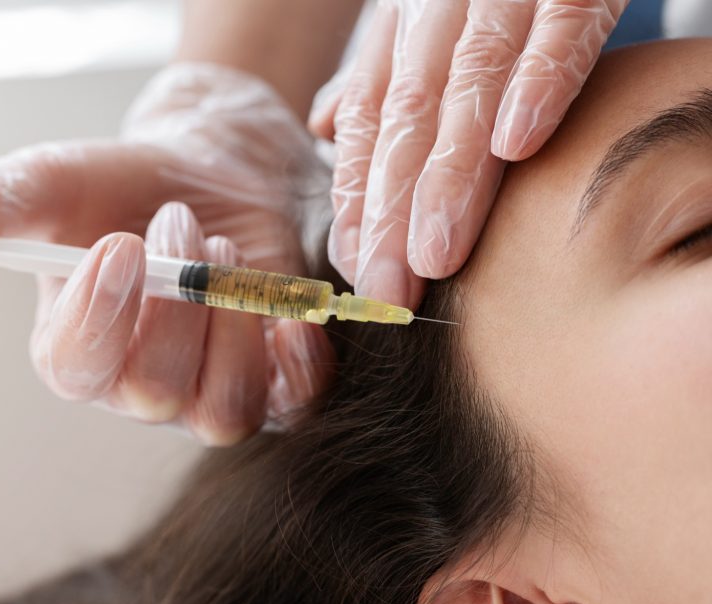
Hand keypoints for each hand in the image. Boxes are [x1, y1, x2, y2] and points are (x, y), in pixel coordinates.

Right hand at [0, 63, 334, 444]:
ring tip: (223, 247)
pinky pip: (290, 406)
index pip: (76, 369)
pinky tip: (291, 315)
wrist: (203, 174)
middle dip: (176, 303)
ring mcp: (205, 390)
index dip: (99, 318)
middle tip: (179, 222)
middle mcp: (136, 386)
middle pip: (154, 393)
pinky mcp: (268, 378)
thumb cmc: (119, 186)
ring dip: (231, 325)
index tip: (120, 246)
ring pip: (221, 410)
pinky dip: (298, 369)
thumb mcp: (50, 184)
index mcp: (74, 350)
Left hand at [309, 0, 627, 305]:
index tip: (353, 267)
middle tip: (386, 289)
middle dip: (392, 208)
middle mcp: (441, 3)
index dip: (358, 193)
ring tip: (436, 251)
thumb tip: (329, 130)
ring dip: (449, 172)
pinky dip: (539, 80)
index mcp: (405, 21)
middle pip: (407, 114)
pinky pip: (559, 24)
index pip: (370, 116)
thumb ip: (385, 72)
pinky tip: (518, 144)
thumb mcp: (429, 18)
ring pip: (466, 81)